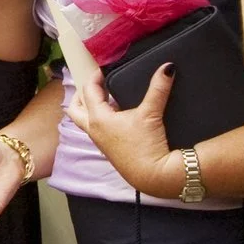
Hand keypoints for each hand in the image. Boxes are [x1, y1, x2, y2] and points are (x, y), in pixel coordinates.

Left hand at [68, 67, 181, 195]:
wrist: (153, 175)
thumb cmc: (146, 146)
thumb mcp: (151, 113)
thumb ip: (158, 89)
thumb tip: (167, 68)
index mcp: (97, 118)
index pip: (88, 91)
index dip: (94, 77)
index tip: (102, 69)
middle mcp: (93, 130)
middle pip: (76, 108)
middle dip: (81, 95)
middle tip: (93, 84)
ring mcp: (99, 141)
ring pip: (85, 120)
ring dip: (90, 108)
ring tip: (105, 97)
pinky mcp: (109, 148)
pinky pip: (98, 129)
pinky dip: (101, 119)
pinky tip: (118, 117)